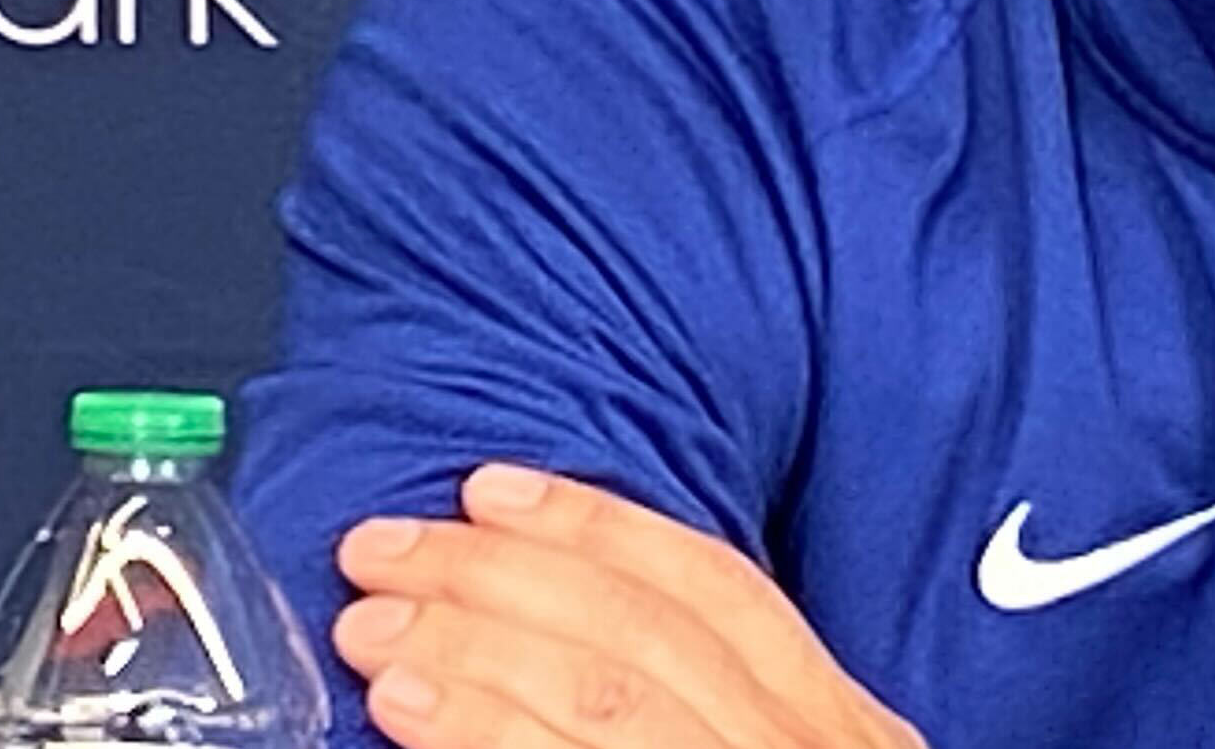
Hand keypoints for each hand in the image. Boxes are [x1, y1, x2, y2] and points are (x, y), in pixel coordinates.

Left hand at [332, 463, 922, 748]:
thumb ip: (709, 717)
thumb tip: (546, 639)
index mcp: (841, 732)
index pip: (721, 591)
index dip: (600, 529)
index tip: (490, 489)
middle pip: (642, 633)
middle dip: (500, 575)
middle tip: (384, 551)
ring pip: (606, 695)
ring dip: (473, 642)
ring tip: (373, 625)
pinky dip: (486, 733)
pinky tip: (410, 713)